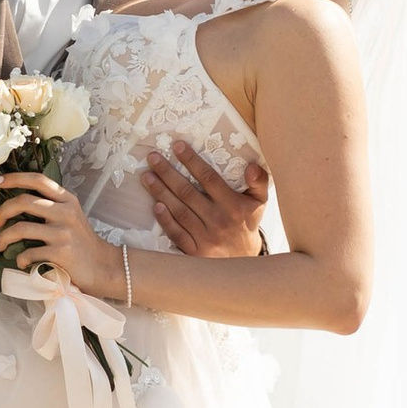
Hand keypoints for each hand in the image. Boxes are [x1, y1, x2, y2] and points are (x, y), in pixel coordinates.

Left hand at [0, 171, 120, 298]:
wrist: (103, 267)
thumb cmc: (81, 243)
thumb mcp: (70, 216)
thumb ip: (50, 206)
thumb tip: (15, 204)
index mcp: (66, 199)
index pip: (37, 180)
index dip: (13, 178)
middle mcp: (65, 211)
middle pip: (23, 201)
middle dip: (2, 212)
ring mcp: (63, 232)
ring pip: (21, 228)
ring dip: (4, 237)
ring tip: (0, 245)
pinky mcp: (61, 253)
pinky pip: (29, 253)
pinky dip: (20, 259)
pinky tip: (21, 262)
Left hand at [139, 137, 267, 259]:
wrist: (245, 261)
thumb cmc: (247, 223)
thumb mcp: (259, 202)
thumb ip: (259, 181)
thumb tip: (251, 166)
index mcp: (234, 206)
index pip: (209, 179)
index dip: (192, 161)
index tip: (177, 146)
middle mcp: (219, 221)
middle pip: (187, 193)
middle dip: (168, 173)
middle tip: (153, 157)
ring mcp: (206, 238)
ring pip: (179, 211)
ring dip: (160, 192)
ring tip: (147, 176)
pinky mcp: (195, 252)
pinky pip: (176, 234)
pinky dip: (165, 220)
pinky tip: (154, 205)